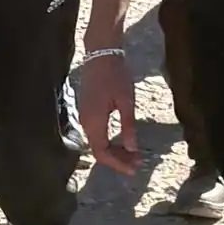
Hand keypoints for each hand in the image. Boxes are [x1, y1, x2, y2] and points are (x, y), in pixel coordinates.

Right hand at [77, 47, 141, 173]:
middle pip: (99, 150)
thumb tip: (132, 149)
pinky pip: (97, 133)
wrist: (101, 55)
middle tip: (139, 162)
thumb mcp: (126, 102)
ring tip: (135, 153)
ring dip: (115, 151)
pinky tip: (124, 140)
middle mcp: (85, 122)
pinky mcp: (87, 111)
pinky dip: (110, 141)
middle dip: (118, 159)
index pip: (102, 153)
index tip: (134, 169)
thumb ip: (128, 126)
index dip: (117, 164)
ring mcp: (84, 116)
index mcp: (94, 121)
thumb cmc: (116, 76)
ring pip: (98, 142)